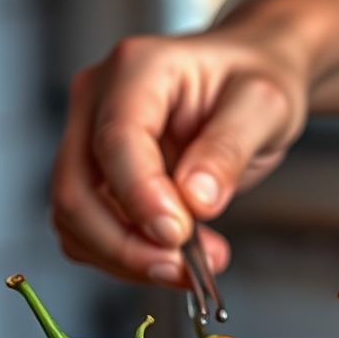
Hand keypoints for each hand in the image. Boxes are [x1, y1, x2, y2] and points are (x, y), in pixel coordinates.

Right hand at [49, 23, 310, 285]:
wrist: (250, 77)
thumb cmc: (253, 79)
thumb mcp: (263, 106)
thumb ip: (228, 149)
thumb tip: (195, 200)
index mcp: (136, 69)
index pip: (116, 142)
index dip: (141, 198)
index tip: (177, 236)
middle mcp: (97, 101)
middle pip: (77, 190)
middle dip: (126, 244)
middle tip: (183, 268)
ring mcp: (87, 139)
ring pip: (75, 220)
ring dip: (126, 258)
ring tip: (192, 266)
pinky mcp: (94, 177)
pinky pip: (88, 233)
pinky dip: (125, 258)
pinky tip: (173, 257)